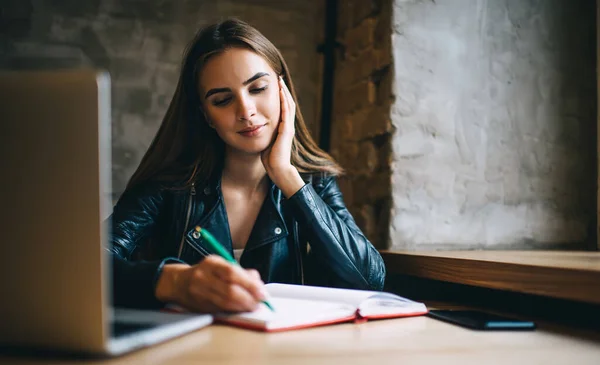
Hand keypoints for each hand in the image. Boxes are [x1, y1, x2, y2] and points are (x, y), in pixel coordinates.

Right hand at [156, 255, 265, 312]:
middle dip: (249, 299)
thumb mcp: (221, 265)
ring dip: (243, 307)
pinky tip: (241, 310)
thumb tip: (258, 283)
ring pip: (225, 303)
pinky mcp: (199, 306)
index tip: (262, 292)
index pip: (233, 273)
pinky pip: (220, 310)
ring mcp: (200, 293)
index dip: (250, 284)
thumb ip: (241, 272)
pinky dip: (233, 311)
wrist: (179, 282)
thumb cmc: (206, 272)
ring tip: (253, 307)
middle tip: (260, 303)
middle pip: (230, 290)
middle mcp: (203, 277)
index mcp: (212, 263)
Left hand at [261, 76, 304, 196]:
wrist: (278, 169)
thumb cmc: (270, 159)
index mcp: (283, 128)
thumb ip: (263, 133)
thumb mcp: (265, 142)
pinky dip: (284, 101)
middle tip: (278, 77)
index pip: (283, 108)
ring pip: (289, 105)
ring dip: (284, 92)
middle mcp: (287, 126)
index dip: (280, 96)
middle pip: (288, 103)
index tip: (274, 85)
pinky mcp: (287, 130)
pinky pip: (286, 112)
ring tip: (280, 80)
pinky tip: (281, 92)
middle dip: (283, 90)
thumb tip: (253, 127)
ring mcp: (288, 127)